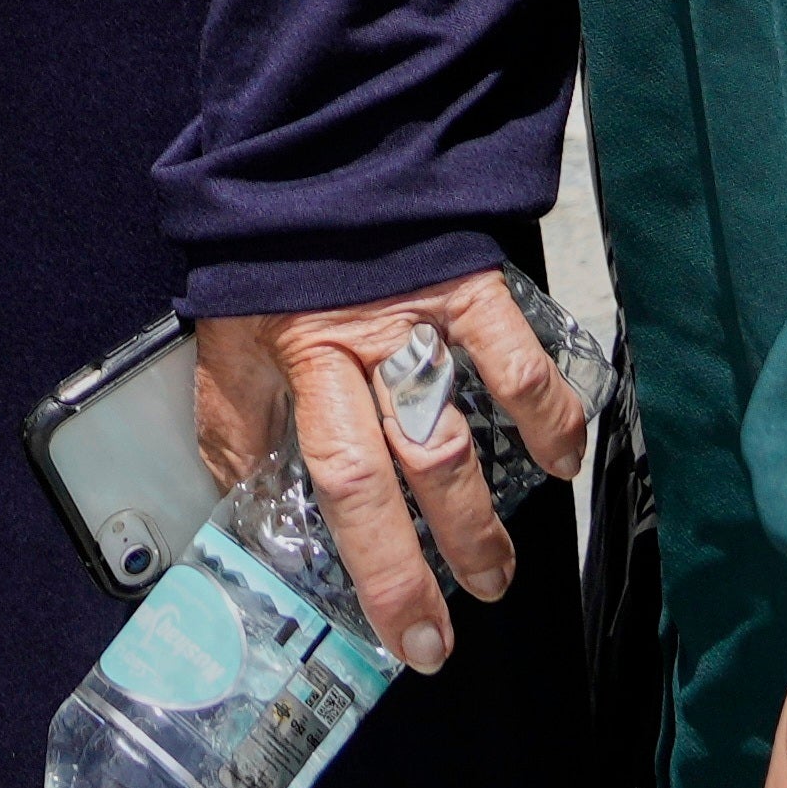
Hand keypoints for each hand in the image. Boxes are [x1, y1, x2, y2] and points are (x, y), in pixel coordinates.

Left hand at [191, 271, 590, 675]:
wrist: (303, 154)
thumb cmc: (261, 253)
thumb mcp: (224, 335)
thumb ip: (232, 416)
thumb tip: (236, 493)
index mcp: (303, 361)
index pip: (346, 480)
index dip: (380, 564)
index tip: (403, 633)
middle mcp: (368, 345)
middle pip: (412, 469)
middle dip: (433, 562)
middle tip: (445, 631)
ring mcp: (421, 314)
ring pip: (463, 426)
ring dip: (484, 511)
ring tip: (494, 572)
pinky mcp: (466, 281)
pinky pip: (515, 355)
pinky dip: (548, 411)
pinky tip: (563, 460)